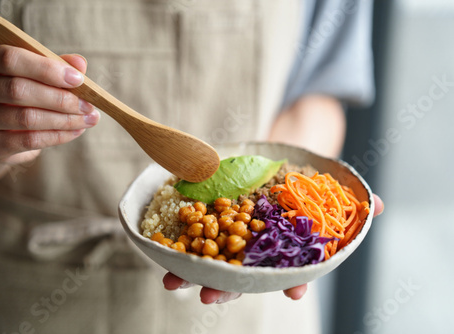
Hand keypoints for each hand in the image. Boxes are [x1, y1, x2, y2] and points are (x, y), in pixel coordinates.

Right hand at [0, 44, 98, 164]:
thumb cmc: (22, 93)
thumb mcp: (37, 74)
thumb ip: (57, 65)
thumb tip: (79, 63)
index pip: (10, 58)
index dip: (46, 68)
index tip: (78, 79)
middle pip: (18, 90)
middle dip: (60, 98)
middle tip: (88, 105)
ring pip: (26, 118)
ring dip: (65, 120)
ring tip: (88, 119)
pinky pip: (30, 140)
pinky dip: (59, 136)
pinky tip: (76, 131)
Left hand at [163, 194, 384, 303]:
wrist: (280, 151)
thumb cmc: (304, 175)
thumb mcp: (326, 184)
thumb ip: (348, 199)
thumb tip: (377, 204)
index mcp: (282, 246)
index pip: (288, 268)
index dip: (291, 280)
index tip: (293, 291)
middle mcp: (255, 245)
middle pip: (241, 272)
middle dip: (226, 287)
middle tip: (210, 297)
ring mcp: (231, 231)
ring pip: (210, 258)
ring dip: (191, 272)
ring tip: (174, 282)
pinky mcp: (212, 212)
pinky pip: (192, 230)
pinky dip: (178, 240)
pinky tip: (162, 248)